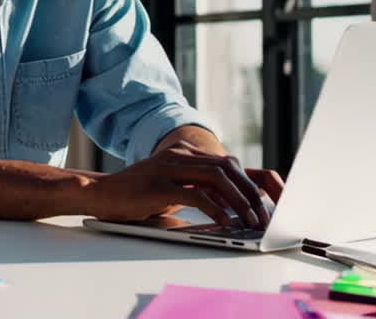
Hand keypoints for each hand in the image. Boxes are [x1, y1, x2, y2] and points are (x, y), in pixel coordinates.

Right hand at [84, 141, 283, 227]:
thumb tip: (233, 206)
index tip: (274, 201)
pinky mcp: (159, 184)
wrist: (102, 194)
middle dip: (252, 193)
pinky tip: (224, 222)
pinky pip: (195, 194)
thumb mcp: (173, 187)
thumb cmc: (138, 195)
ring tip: (249, 221)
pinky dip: (215, 208)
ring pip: (217, 177)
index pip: (230, 163)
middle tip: (264, 217)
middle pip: (228, 167)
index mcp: (186, 153)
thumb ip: (198, 188)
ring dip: (238, 201)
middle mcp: (180, 155)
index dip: (255, 180)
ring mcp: (169, 167)